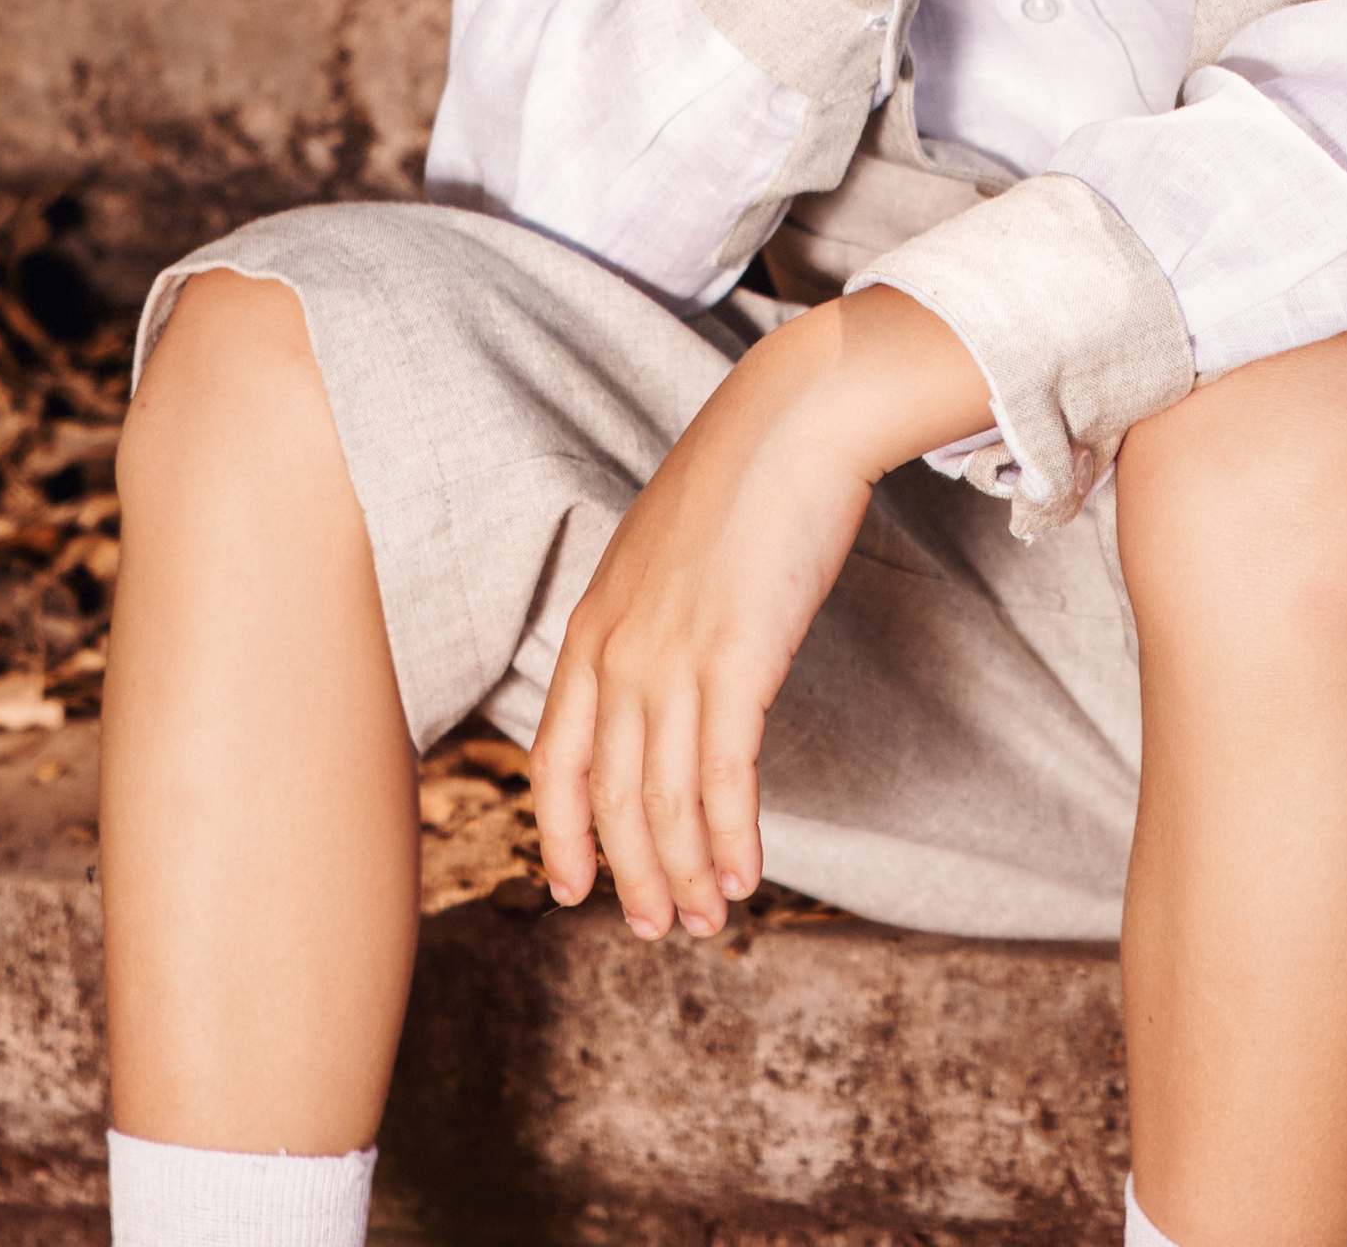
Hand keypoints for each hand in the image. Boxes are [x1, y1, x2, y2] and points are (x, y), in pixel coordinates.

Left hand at [530, 290, 990, 938]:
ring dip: (686, 871)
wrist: (793, 422)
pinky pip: (723, 779)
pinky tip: (745, 874)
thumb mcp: (664, 556)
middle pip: (609, 797)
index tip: (575, 887)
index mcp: (593, 627)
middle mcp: (619, 652)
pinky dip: (731, 838)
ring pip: (663, 802)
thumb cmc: (742, 481)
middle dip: (634, 873)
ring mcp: (674, 659)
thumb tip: (663, 673)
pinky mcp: (737, 662)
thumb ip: (649, 619)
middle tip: (661, 926)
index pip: (553, 759)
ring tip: (707, 918)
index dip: (560, 833)